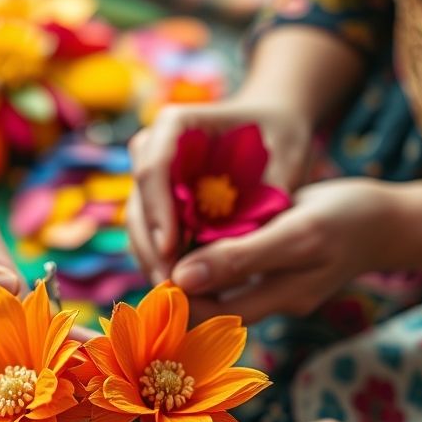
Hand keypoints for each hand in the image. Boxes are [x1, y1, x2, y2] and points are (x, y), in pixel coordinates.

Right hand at [127, 99, 311, 281]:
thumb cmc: (282, 139)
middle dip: (152, 247)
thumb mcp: (284, 165)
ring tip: (176, 296)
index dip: (158, 210)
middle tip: (172, 285)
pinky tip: (183, 289)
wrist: (275, 131)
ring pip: (138, 225)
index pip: (153, 167)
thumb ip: (260, 204)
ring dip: (154, 261)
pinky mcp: (157, 202)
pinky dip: (164, 262)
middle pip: (138, 202)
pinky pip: (151, 236)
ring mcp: (151, 178)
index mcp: (177, 125)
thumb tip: (235, 254)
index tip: (171, 249)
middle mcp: (153, 148)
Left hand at [173, 178, 399, 323]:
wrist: (391, 220)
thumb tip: (180, 279)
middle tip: (154, 252)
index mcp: (278, 297)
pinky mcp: (279, 275)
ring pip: (222, 290)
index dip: (175, 295)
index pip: (208, 312)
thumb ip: (241, 257)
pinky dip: (213, 257)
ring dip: (193, 271)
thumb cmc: (350, 218)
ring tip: (169, 242)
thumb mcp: (297, 233)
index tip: (153, 263)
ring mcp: (278, 290)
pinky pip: (237, 274)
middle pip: (211, 307)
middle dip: (178, 285)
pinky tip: (198, 234)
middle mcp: (273, 301)